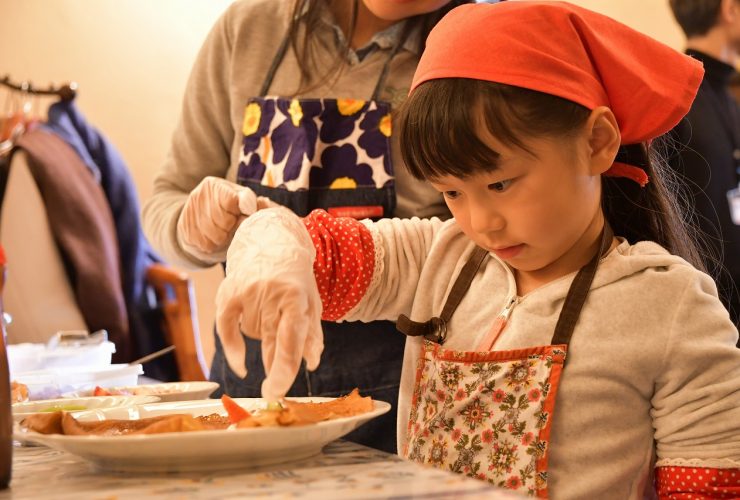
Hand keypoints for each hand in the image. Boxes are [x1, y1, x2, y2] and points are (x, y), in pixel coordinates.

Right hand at [177, 176, 275, 259]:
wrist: (199, 219)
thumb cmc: (228, 209)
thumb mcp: (242, 200)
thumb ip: (255, 203)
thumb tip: (263, 202)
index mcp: (213, 185)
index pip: (231, 202)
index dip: (240, 213)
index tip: (242, 215)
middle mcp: (198, 195)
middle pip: (224, 221)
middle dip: (232, 227)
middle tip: (232, 225)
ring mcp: (189, 212)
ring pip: (215, 235)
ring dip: (224, 238)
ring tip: (224, 232)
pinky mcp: (184, 228)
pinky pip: (206, 244)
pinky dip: (214, 245)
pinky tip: (214, 238)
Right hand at [215, 208, 323, 400]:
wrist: (270, 240)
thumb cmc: (296, 276)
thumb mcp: (311, 301)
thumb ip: (312, 333)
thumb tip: (311, 363)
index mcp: (295, 296)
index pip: (290, 340)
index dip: (284, 369)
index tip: (278, 391)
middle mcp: (270, 294)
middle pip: (270, 343)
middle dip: (273, 369)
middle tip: (273, 391)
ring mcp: (246, 293)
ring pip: (253, 335)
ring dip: (263, 337)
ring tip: (271, 313)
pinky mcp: (228, 292)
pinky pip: (225, 330)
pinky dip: (233, 349)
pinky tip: (242, 364)